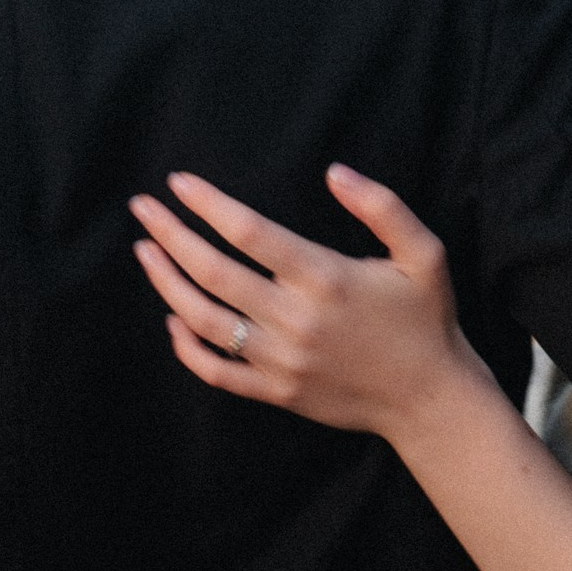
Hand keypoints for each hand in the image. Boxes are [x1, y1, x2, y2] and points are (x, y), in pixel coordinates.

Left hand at [129, 166, 496, 449]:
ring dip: (167, 283)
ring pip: (204, 320)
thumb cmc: (425, 318)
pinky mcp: (277, 392)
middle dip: (170, 235)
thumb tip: (334, 171)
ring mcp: (281, 360)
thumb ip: (381, 206)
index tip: (178, 182)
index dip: (208, 204)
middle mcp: (295, 319)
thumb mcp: (424, 253)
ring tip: (145, 252)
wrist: (430, 398)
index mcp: (326, 278)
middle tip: (141, 206)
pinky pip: (217, 371)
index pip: (250, 233)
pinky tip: (173, 319)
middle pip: (214, 272)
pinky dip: (187, 347)